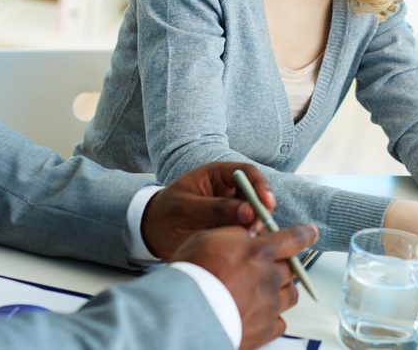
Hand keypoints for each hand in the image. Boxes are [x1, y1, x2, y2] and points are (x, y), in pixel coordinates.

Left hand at [142, 162, 274, 259]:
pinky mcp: (229, 226)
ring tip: (245, 239)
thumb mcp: (186, 209)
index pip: (247, 173)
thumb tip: (248, 212)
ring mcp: (230, 209)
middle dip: (260, 211)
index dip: (260, 186)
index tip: (267, 203)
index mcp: (216, 175)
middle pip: (256, 195)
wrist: (150, 233)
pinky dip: (247, 237)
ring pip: (254, 215)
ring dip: (255, 226)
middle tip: (256, 229)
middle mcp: (227, 190)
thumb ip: (216, 209)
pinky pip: (245, 230)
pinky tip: (240, 245)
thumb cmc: (163, 213)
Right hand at [173, 223, 318, 349]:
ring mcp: (270, 305)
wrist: (185, 316)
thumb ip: (234, 232)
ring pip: (291, 294)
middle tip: (266, 268)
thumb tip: (249, 232)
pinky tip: (258, 315)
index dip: (305, 234)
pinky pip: (280, 322)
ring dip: (282, 290)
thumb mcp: (207, 239)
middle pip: (291, 268)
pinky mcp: (266, 330)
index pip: (293, 238)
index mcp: (259, 252)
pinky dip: (273, 318)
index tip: (311, 232)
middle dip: (283, 266)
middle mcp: (270, 278)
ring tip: (262, 292)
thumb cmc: (192, 277)